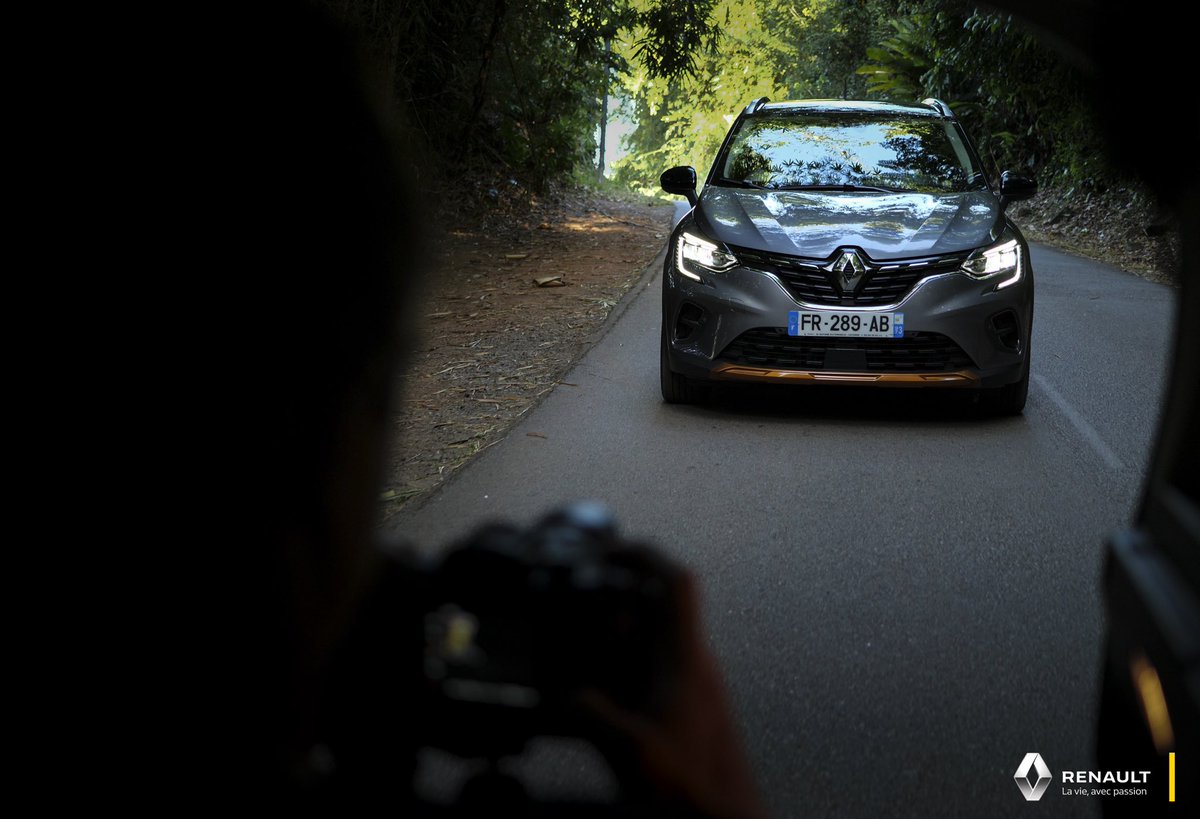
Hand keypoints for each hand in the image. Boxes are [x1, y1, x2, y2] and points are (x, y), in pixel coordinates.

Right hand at [580, 560, 767, 818]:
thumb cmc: (697, 792)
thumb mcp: (631, 751)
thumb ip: (589, 714)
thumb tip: (559, 695)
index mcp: (687, 660)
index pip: (676, 582)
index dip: (643, 555)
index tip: (608, 549)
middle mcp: (691, 667)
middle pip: (659, 606)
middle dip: (616, 597)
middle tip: (579, 605)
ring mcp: (689, 689)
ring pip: (652, 640)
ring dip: (616, 637)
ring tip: (579, 650)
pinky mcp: (682, 714)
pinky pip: (648, 675)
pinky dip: (619, 674)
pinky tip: (595, 698)